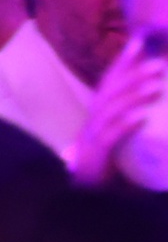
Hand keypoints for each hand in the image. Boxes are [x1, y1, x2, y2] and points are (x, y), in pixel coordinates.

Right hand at [70, 34, 166, 184]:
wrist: (82, 199)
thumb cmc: (105, 169)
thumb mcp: (119, 139)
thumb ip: (129, 123)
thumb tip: (152, 103)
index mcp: (98, 114)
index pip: (110, 82)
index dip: (123, 62)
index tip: (140, 42)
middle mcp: (92, 121)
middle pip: (110, 91)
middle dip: (132, 75)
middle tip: (158, 64)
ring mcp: (91, 137)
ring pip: (111, 110)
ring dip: (133, 96)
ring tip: (155, 87)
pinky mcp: (95, 155)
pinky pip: (110, 136)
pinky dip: (125, 124)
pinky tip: (142, 117)